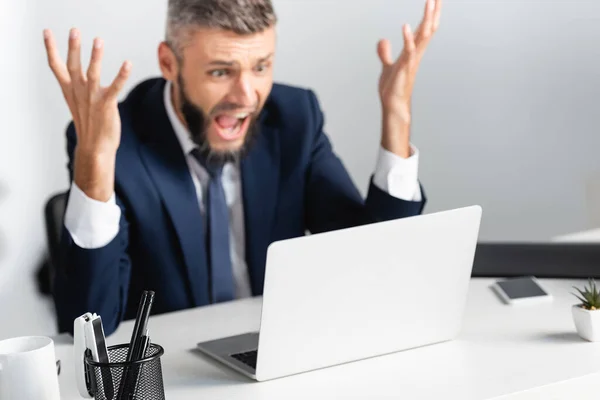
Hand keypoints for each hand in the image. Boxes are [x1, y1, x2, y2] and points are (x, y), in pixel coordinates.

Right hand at [44, 28, 131, 200]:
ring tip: (98, 40)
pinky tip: (127, 63)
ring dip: (95, 57)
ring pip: (92, 73)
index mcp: (70, 90)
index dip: (51, 49)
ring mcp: (92, 98)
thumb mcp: (80, 103)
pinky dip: (121, 75)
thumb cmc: (90, 125)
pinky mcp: (107, 105)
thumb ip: (80, 88)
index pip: (56, 66)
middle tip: (74, 30)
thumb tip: (83, 77)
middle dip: (73, 47)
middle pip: (73, 65)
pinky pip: (115, 87)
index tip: (47, 32)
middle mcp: (79, 92)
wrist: (95, 148)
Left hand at [377, 0, 441, 156]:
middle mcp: (416, 53)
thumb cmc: (393, 87)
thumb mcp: (387, 66)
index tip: (434, 0)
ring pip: (424, 36)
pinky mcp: (405, 67)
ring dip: (427, 19)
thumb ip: (385, 52)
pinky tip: (404, 26)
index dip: (430, 14)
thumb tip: (383, 40)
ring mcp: (412, 60)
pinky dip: (407, 38)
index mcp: (413, 51)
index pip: (424, 29)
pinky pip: (409, 50)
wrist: (392, 105)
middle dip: (433, 12)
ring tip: (430, 2)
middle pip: (428, 28)